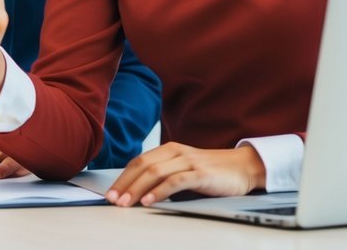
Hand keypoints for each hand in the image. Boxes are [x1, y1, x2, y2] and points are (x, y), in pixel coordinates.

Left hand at [106, 143, 266, 206]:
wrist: (243, 167)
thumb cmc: (211, 171)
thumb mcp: (183, 168)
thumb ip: (164, 174)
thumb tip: (138, 190)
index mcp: (168, 149)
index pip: (138, 162)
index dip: (122, 177)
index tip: (110, 193)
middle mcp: (176, 152)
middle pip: (142, 166)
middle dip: (125, 184)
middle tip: (113, 200)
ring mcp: (188, 161)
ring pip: (155, 173)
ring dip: (137, 189)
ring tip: (126, 203)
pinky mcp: (201, 173)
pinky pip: (175, 181)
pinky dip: (159, 191)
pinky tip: (149, 201)